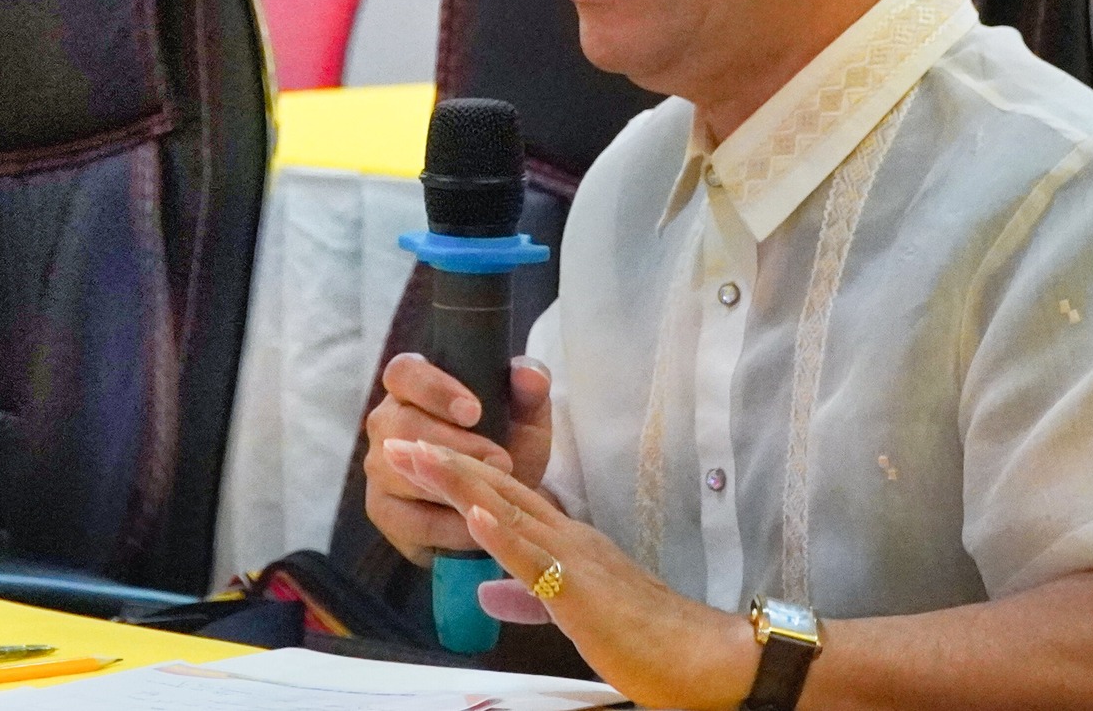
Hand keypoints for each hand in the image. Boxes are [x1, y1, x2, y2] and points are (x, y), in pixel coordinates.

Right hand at [363, 353, 551, 566]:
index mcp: (412, 384)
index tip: (473, 412)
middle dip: (453, 446)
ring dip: (449, 484)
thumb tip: (530, 375)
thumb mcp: (526, 415)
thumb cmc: (508, 442)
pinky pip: (409, 520)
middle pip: (400, 426)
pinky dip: (448, 524)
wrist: (503, 497)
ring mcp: (379, 467)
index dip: (433, 390)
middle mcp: (386, 421)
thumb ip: (530, 388)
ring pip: (400, 473)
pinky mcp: (384, 510)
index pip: (403, 373)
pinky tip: (476, 522)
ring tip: (491, 490)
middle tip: (498, 459)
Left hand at [385, 440, 758, 710]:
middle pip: (496, 492)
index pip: (503, 499)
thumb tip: (484, 591)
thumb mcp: (574, 612)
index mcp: (567, 543)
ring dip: (459, 481)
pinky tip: (475, 514)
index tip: (415, 452)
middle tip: (393, 436)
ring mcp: (574, 560)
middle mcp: (568, 539)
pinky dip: (503, 535)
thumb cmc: (645, 639)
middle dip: (442, 463)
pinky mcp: (581, 593)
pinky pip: (537, 561)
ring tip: (416, 454)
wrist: (700, 656)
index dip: (457, 474)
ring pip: (508, 512)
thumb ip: (529, 597)